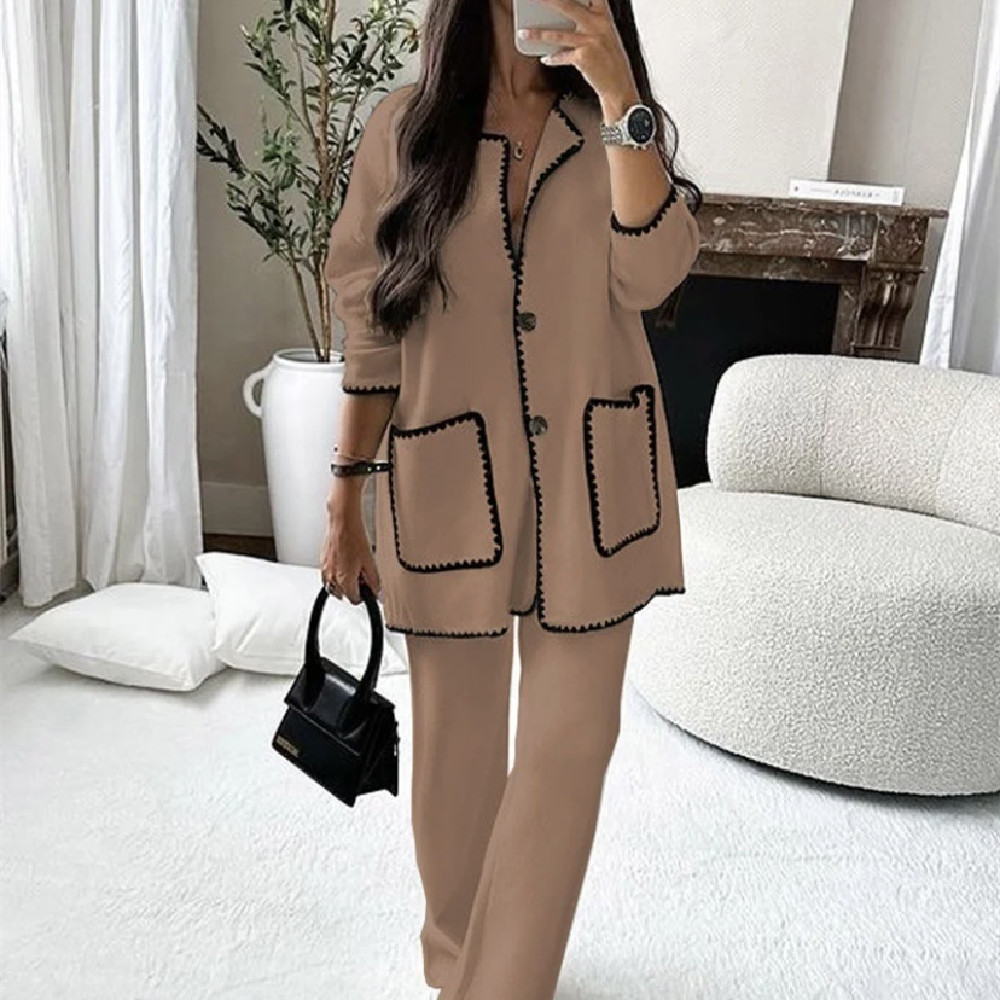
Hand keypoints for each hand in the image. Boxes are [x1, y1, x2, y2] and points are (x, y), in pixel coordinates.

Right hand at [319, 490, 380, 604]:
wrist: (342, 522)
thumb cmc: (354, 538)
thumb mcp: (370, 561)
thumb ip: (374, 580)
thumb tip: (377, 592)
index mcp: (344, 580)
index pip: (354, 599)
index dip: (364, 595)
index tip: (368, 588)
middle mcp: (331, 577)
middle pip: (342, 595)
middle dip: (352, 590)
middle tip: (362, 578)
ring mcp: (325, 570)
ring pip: (333, 587)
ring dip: (343, 584)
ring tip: (353, 571)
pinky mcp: (322, 561)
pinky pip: (328, 575)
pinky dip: (335, 574)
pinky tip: (344, 564)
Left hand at [518, 0, 638, 116]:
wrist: (619, 85)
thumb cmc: (609, 59)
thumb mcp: (604, 34)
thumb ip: (588, 21)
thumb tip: (562, 18)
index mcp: (604, 16)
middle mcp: (597, 25)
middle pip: (567, 6)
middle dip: (549, 1)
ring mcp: (590, 41)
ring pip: (558, 35)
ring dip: (537, 34)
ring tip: (523, 32)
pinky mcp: (583, 58)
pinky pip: (561, 56)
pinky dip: (552, 58)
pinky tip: (545, 58)